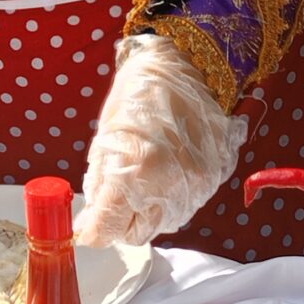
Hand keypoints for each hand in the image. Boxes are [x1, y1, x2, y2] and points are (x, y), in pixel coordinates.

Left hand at [76, 34, 247, 247]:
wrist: (188, 68)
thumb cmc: (140, 94)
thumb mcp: (105, 136)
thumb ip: (99, 182)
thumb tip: (91, 219)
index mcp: (136, 171)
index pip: (107, 228)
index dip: (93, 231)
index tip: (88, 228)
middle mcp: (170, 186)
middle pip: (136, 234)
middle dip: (120, 224)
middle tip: (113, 203)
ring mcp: (197, 187)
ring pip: (162, 224)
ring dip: (147, 212)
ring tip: (141, 180)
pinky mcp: (214, 181)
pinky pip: (185, 207)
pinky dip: (170, 199)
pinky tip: (165, 172)